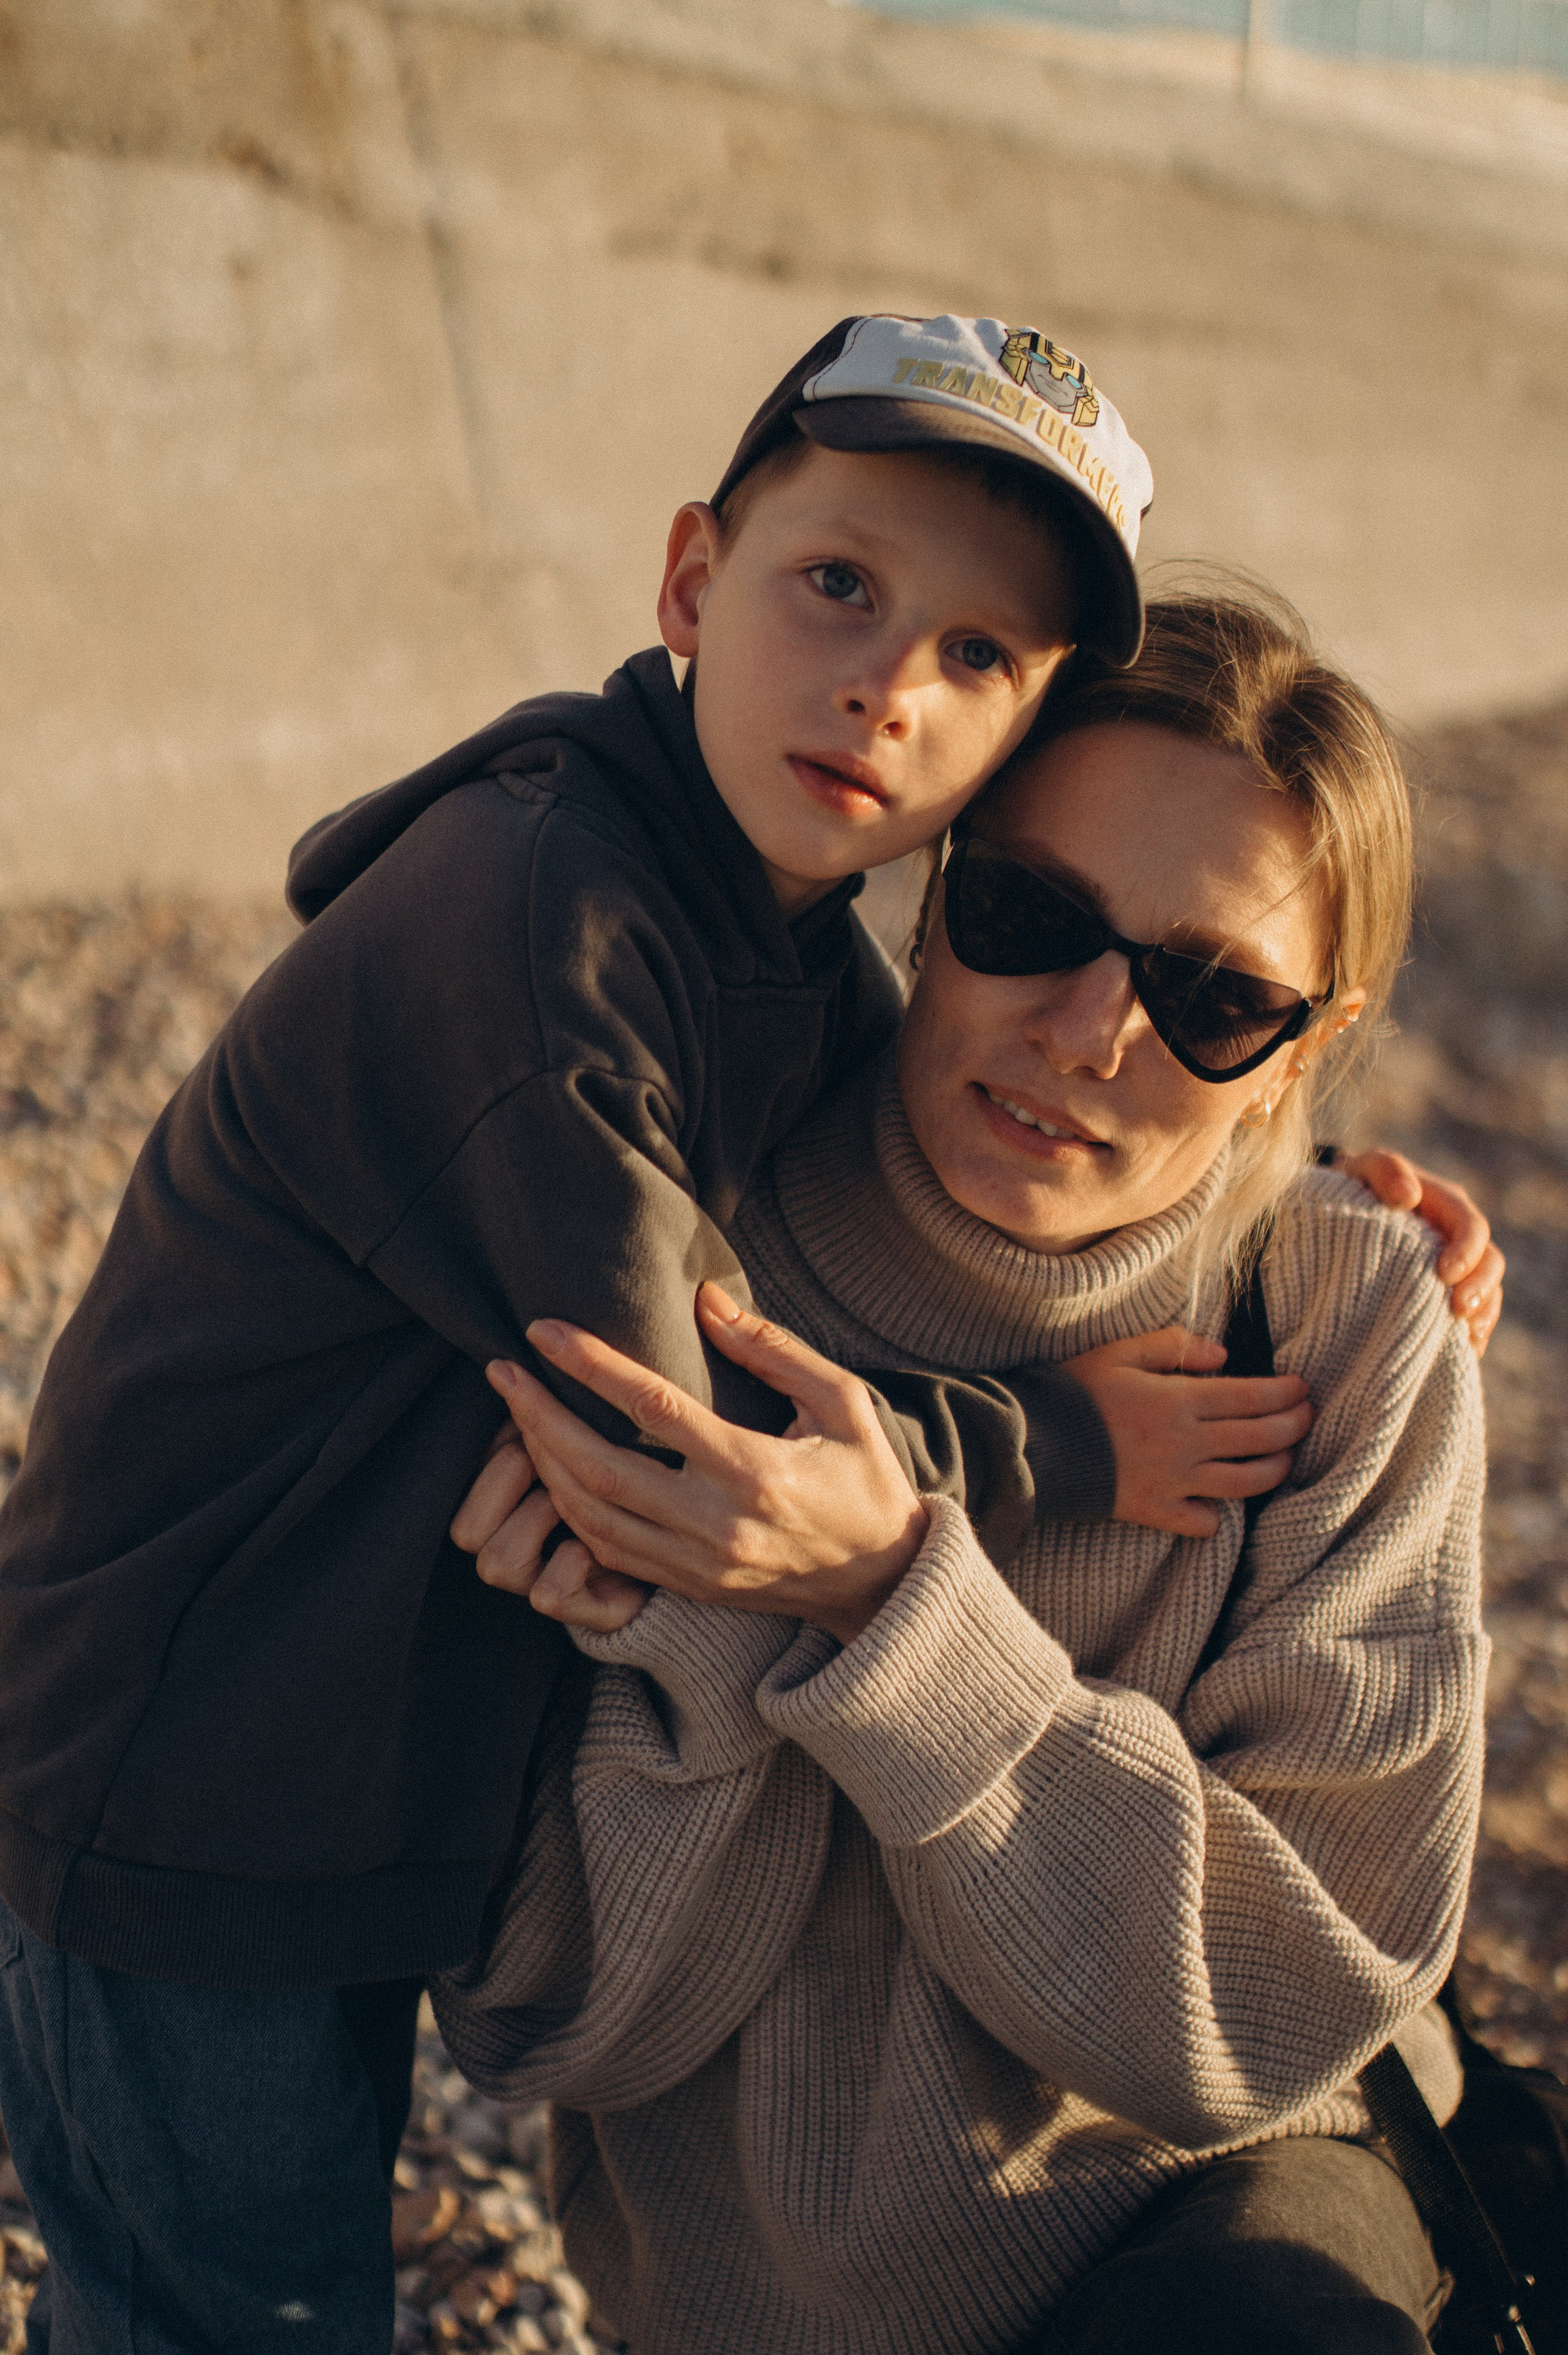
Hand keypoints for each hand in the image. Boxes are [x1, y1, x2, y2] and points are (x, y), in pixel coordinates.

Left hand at [483, 1282, 929, 1645]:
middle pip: (597, 1469)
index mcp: (753, 1470)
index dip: (590, 1365)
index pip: (653, 1408)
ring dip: (543, 1465)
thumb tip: (706, 1300)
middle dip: (538, 1418)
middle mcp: (715, 1523)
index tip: (543, 1330)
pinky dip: (567, 1511)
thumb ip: (774, 1350)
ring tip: (518, 1416)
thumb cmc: (866, 1481)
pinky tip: (551, 1471)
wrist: (881, 1582)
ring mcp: (695, 1564)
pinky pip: (604, 1551)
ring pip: (588, 1517)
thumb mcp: (842, 1403)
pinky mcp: (686, 1587)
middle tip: (502, 1373)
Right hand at [1065, 1327, 1313, 1538]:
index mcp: (1179, 1401)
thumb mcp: (1120, 1352)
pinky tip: (1220, 1502)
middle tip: (1309, 1416)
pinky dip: (1218, 1514)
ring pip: (1245, 1482)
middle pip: (1259, 1438)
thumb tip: (1224, 1355)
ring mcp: (1174, 1482)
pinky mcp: (1156, 1512)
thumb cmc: (1075, 1392)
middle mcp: (1186, 1444)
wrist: (1033, 1445)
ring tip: (1286, 1458)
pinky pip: (1203, 1522)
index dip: (1286, 1393)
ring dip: (1275, 1470)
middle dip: (1294, 1426)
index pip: (1252, 1397)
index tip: (1304, 1388)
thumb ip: (1174, 1347)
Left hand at [1333, 1150, 1502, 1354]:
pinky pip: (1468, 1317)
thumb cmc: (1354, 1186)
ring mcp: (1454, 1269)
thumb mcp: (1363, 1169)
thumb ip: (1385, 1170)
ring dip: (1481, 1316)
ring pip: (1486, 1294)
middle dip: (1480, 1289)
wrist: (1336, 1213)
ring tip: (1464, 1338)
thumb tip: (1408, 1197)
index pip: (1471, 1229)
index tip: (1445, 1274)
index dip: (1466, 1252)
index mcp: (1447, 1206)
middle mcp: (1457, 1240)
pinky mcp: (1442, 1295)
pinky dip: (1469, 1335)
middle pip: (1489, 1265)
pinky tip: (1461, 1351)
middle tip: (1459, 1311)